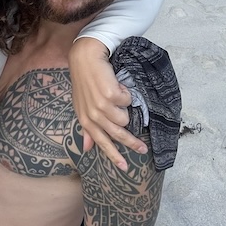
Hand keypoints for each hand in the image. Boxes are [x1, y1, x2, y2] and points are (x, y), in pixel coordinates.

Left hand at [68, 38, 145, 170]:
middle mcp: (93, 115)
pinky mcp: (110, 95)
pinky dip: (125, 92)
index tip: (124, 167)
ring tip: (116, 93)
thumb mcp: (82, 106)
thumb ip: (86, 128)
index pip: (101, 142)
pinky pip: (128, 100)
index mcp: (85, 120)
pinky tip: (116, 83)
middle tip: (143, 148)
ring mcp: (101, 106)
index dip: (114, 156)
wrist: (85, 58)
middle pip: (118, 134)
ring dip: (125, 106)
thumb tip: (86, 148)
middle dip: (132, 142)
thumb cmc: (85, 81)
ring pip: (125, 117)